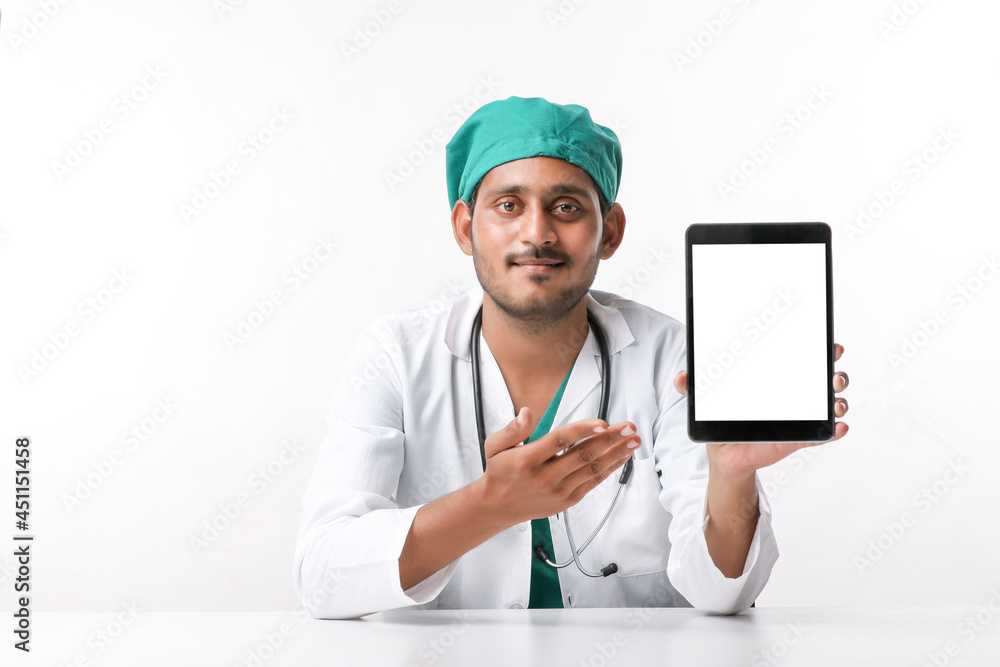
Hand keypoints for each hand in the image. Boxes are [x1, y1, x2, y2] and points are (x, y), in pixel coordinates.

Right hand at [473, 408, 640, 526]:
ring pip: (592, 469)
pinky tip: (621, 457)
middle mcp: (545, 476)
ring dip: (616, 454)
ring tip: (633, 441)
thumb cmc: (500, 472)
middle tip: (629, 428)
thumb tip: (526, 413)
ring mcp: (558, 490)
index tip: (601, 422)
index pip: (560, 440)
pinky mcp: (567, 500)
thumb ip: (512, 429)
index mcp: (527, 460)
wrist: (498, 506)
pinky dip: (609, 469)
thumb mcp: (495, 445)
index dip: (583, 430)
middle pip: (583, 455)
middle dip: (610, 440)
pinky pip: (592, 482)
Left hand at [673, 343, 850, 478]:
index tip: (830, 346)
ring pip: (829, 404)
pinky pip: (822, 435)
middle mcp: (795, 395)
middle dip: (835, 374)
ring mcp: (801, 417)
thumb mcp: (708, 401)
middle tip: (833, 374)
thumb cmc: (725, 421)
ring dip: (838, 400)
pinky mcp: (799, 439)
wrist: (726, 455)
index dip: (821, 350)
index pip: (803, 359)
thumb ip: (693, 386)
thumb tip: (680, 379)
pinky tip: (837, 427)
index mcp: (777, 380)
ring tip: (835, 401)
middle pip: (824, 379)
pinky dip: (832, 431)